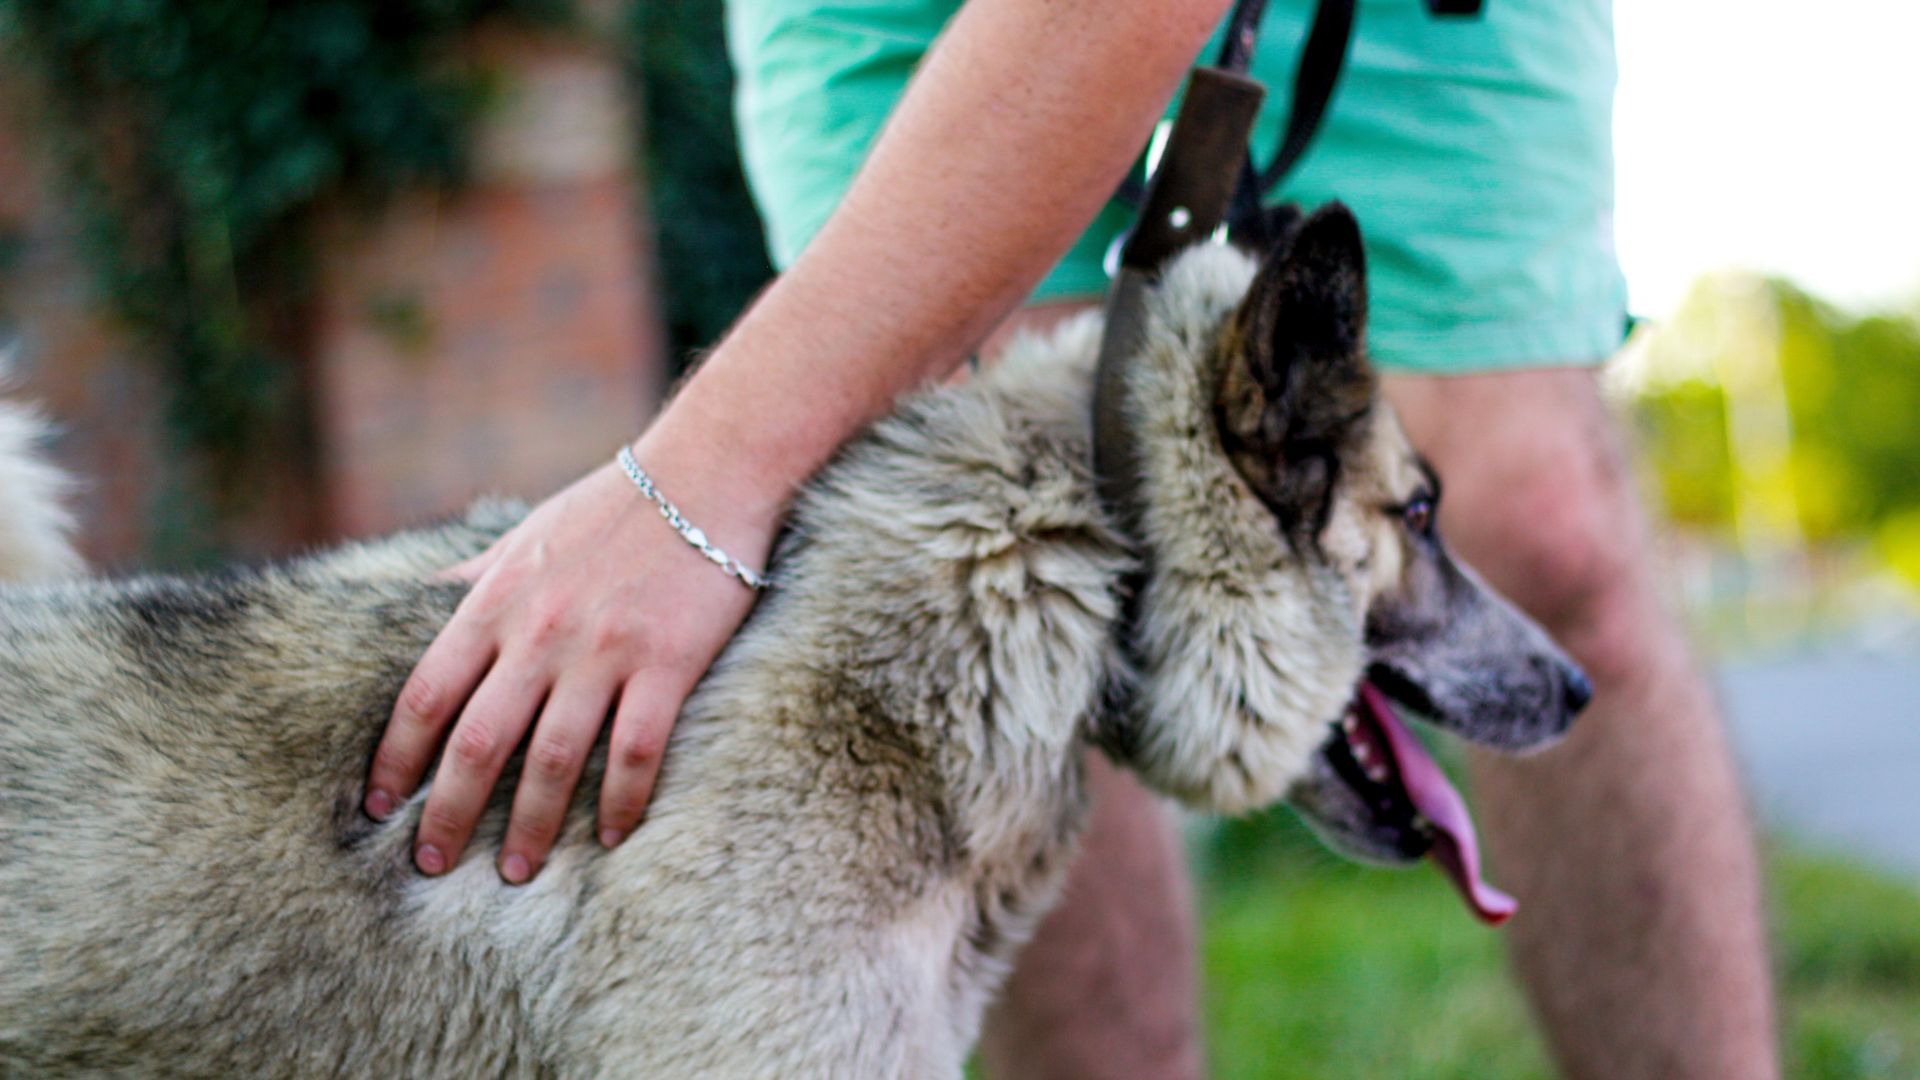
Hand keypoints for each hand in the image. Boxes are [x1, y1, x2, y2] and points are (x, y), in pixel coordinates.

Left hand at [364, 436, 777, 882]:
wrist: (706, 473)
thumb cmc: (614, 505)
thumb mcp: (525, 534)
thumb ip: (472, 577)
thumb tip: (421, 601)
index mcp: (497, 602)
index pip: (425, 694)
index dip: (395, 758)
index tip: (379, 805)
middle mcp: (540, 634)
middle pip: (477, 741)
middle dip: (447, 812)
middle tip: (431, 863)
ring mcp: (604, 653)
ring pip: (552, 759)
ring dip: (528, 824)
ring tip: (516, 871)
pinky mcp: (667, 665)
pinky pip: (635, 752)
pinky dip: (619, 802)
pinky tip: (609, 836)